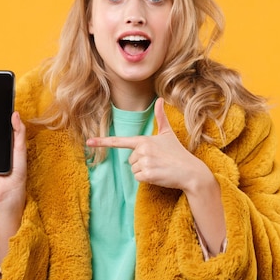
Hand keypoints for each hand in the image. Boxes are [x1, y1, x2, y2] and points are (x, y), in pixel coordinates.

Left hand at [86, 98, 211, 191]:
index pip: (120, 141)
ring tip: (159, 168)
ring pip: (133, 170)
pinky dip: (147, 180)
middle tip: (157, 162)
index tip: (89, 142)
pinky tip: (158, 175)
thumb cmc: (178, 152)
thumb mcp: (168, 133)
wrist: (190, 171)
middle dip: (141, 163)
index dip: (103, 142)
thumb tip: (160, 99)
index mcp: (143, 140)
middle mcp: (142, 150)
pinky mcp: (147, 175)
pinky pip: (138, 179)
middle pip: (130, 161)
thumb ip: (161, 117)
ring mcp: (144, 162)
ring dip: (144, 172)